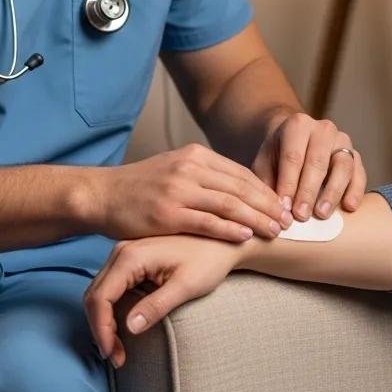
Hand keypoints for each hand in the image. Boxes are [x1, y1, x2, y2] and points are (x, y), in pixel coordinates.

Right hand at [84, 233, 243, 367]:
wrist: (223, 241)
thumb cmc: (209, 261)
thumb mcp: (186, 286)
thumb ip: (157, 306)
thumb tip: (129, 328)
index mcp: (131, 255)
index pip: (100, 298)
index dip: (102, 331)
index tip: (114, 356)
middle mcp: (122, 250)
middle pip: (95, 295)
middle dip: (101, 330)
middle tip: (117, 357)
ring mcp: (126, 252)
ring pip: (100, 291)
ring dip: (105, 321)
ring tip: (119, 349)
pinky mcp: (133, 258)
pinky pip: (111, 286)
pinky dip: (112, 310)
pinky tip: (124, 327)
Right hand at [99, 144, 290, 242]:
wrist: (103, 195)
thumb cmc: (141, 187)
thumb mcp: (175, 170)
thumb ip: (203, 176)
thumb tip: (237, 189)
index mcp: (195, 155)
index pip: (240, 172)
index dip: (265, 189)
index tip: (283, 203)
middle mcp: (190, 167)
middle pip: (240, 186)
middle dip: (268, 204)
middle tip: (288, 220)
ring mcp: (178, 189)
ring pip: (229, 203)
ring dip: (257, 218)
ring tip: (275, 230)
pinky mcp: (168, 213)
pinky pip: (206, 221)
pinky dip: (229, 228)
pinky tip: (246, 236)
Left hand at [252, 112, 366, 219]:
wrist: (295, 142)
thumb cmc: (277, 156)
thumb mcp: (265, 163)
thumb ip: (268, 183)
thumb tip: (277, 210)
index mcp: (297, 125)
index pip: (293, 156)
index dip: (289, 183)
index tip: (285, 208)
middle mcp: (323, 129)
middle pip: (317, 161)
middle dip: (308, 191)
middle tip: (301, 216)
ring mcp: (342, 140)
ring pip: (343, 165)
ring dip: (333, 192)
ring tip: (322, 214)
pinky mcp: (355, 155)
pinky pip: (360, 173)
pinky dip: (356, 190)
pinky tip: (349, 207)